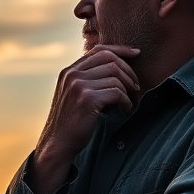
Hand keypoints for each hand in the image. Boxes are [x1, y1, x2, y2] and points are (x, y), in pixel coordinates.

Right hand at [30, 45, 140, 193]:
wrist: (57, 143)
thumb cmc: (70, 122)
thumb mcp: (73, 94)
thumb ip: (86, 79)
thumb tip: (114, 69)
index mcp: (69, 71)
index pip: (99, 50)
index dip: (120, 50)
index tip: (136, 53)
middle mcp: (72, 74)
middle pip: (110, 59)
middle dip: (128, 70)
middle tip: (136, 85)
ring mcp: (78, 85)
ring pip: (115, 75)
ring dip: (128, 88)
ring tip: (130, 100)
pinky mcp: (87, 99)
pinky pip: (116, 92)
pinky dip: (126, 100)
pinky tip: (125, 109)